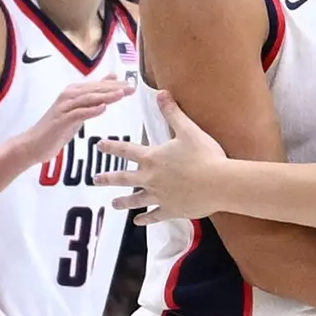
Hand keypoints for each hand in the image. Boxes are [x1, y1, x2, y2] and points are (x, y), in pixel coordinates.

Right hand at [12, 79, 136, 173]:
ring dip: (105, 96)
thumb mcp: (78, 109)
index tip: (132, 84)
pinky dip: (90, 110)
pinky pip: (78, 114)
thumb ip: (94, 95)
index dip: (115, 84)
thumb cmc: (57, 128)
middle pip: (94, 89)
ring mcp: (64, 108)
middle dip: (114, 88)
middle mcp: (68, 96)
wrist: (34, 144)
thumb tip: (112, 78)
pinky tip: (102, 108)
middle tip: (131, 88)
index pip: (97, 85)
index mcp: (73, 92)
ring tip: (121, 94)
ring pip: (88, 99)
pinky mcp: (61, 120)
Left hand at [96, 91, 227, 221]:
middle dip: (108, 178)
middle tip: (95, 180)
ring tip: (113, 204)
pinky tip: (138, 222)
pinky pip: (154, 216)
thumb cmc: (205, 156)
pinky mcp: (171, 210)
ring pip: (136, 200)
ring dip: (123, 202)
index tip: (99, 146)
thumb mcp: (188, 130)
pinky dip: (145, 219)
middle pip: (124, 178)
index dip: (111, 147)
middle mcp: (151, 178)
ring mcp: (160, 196)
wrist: (219, 183)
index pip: (126, 151)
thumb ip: (173, 113)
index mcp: (153, 158)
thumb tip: (161, 94)